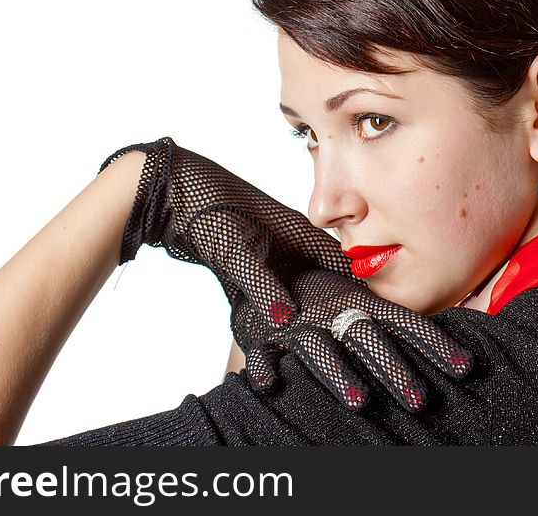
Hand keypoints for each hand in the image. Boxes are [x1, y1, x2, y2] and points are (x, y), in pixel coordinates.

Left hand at [99, 137, 356, 328]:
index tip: (372, 322)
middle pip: (323, 280)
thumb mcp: (235, 249)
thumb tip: (285, 319)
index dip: (359, 291)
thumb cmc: (206, 206)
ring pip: (297, 289)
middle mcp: (289, 243)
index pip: (344, 264)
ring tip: (315, 345)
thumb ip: (260, 284)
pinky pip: (271, 292)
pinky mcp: (247, 266)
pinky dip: (275, 311)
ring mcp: (269, 254)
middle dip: (333, 307)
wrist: (166, 191)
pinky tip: (275, 336)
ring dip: (303, 312)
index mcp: (298, 231)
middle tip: (345, 342)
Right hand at [232, 266, 474, 412]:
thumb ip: (379, 314)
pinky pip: (259, 351)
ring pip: (317, 347)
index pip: (402, 322)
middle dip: (392, 368)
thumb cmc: (308, 284)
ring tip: (359, 401)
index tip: (465, 367)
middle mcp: (329, 310)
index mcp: (355, 299)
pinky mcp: (258, 333)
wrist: (251, 243)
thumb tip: (429, 337)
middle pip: (365, 338)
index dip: (433, 343)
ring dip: (338, 373)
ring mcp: (293, 322)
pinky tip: (271, 385)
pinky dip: (263, 368)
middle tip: (419, 400)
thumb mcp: (347, 293)